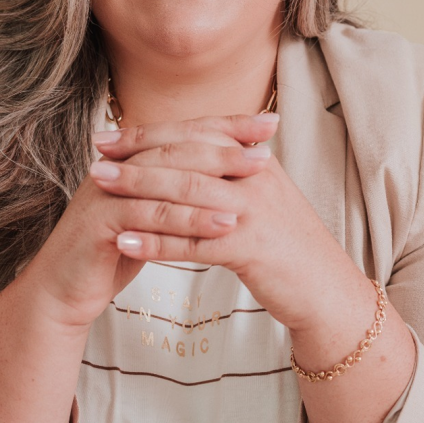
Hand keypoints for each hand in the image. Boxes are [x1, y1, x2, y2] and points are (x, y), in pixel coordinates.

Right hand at [22, 114, 277, 330]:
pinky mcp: (100, 221)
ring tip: (255, 186)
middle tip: (265, 154)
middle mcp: (117, 165)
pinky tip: (224, 224)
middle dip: (225, 148)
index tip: (269, 124)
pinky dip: (191, 219)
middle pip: (177, 147)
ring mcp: (106, 190)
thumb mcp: (149, 216)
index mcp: (131, 158)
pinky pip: (152, 215)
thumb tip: (226, 171)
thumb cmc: (111, 252)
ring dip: (215, 181)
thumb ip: (176, 191)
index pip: (185, 131)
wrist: (62, 291)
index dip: (226, 125)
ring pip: (168, 178)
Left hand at [90, 113, 345, 332]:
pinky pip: (193, 241)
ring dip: (138, 190)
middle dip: (136, 156)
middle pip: (187, 157)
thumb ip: (229, 172)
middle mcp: (256, 176)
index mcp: (255, 158)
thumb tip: (185, 154)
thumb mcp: (262, 196)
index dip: (150, 133)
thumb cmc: (287, 245)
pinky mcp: (250, 247)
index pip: (195, 134)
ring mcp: (255, 210)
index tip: (109, 136)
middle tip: (96, 160)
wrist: (327, 289)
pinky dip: (156, 241)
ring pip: (186, 193)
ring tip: (99, 190)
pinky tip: (124, 242)